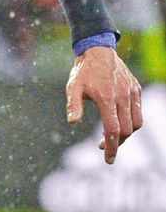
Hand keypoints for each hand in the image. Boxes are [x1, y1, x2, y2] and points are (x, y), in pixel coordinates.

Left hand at [66, 45, 142, 163]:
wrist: (99, 52)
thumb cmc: (83, 72)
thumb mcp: (72, 88)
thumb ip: (73, 105)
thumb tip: (72, 122)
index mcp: (107, 99)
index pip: (113, 130)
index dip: (111, 147)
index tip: (108, 159)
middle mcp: (123, 97)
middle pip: (126, 130)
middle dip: (117, 144)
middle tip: (104, 148)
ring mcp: (132, 93)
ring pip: (137, 122)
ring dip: (126, 134)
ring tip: (111, 137)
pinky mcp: (136, 90)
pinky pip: (138, 111)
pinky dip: (132, 121)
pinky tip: (118, 122)